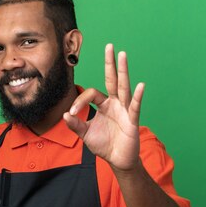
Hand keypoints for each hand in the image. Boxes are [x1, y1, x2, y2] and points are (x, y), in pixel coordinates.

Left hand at [63, 43, 144, 171]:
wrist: (118, 160)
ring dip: (123, 71)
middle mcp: (115, 103)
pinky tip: (140, 85)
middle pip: (112, 80)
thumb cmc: (104, 145)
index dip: (80, 100)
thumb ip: (75, 124)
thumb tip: (65, 114)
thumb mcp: (85, 134)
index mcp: (104, 104)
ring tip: (123, 55)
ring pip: (123, 87)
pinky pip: (135, 107)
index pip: (91, 93)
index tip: (72, 113)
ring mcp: (125, 110)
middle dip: (110, 64)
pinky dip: (138, 97)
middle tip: (110, 46)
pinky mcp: (132, 120)